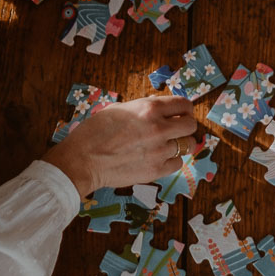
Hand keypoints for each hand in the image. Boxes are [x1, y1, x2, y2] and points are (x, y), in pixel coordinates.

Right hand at [43, 96, 197, 196]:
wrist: (82, 160)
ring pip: (187, 146)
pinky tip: (160, 158)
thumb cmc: (95, 131)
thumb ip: (143, 108)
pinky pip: (177, 164)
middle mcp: (159, 128)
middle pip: (191, 125)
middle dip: (186, 126)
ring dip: (180, 144)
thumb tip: (159, 108)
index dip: (185, 109)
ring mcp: (159, 151)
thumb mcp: (119, 108)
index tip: (182, 113)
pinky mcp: (156, 170)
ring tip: (168, 145)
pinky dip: (172, 161)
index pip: (184, 105)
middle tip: (178, 130)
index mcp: (150, 108)